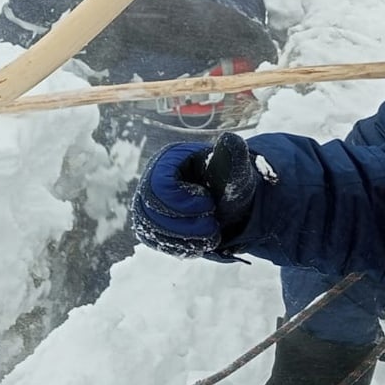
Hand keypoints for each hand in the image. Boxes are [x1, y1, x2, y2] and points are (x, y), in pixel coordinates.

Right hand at [131, 133, 255, 258]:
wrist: (232, 205)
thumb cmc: (231, 182)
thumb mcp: (235, 169)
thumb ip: (232, 156)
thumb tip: (228, 138)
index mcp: (169, 160)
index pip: (158, 186)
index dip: (182, 202)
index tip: (209, 205)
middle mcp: (151, 180)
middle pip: (148, 211)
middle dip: (183, 225)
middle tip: (212, 226)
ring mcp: (148, 203)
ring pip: (149, 228)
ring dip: (183, 239)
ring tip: (210, 235)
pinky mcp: (151, 224)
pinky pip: (153, 240)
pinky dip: (179, 246)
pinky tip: (199, 242)